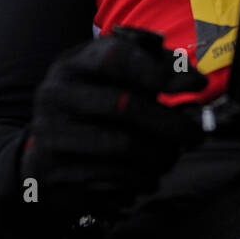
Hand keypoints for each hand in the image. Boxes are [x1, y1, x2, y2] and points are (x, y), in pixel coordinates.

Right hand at [20, 27, 207, 222]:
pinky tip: (147, 176)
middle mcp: (55, 97)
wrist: (42, 154)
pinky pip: (114, 182)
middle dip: (171, 122)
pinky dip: (142, 181)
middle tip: (197, 134)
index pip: (115, 57)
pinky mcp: (57, 177)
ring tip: (170, 156)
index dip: (159, 69)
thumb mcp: (113, 78)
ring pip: (124, 148)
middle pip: (124, 106)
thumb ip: (153, 67)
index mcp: (71, 65)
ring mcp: (52, 138)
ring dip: (160, 156)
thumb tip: (192, 79)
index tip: (196, 84)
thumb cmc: (94, 107)